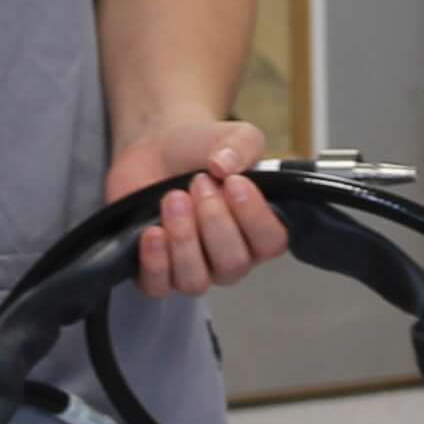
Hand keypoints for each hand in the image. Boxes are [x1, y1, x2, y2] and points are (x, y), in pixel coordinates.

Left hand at [104, 118, 281, 296]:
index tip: (234, 183)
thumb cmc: (202, 150)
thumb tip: (226, 165)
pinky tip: (152, 232)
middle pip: (233, 263)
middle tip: (199, 182)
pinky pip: (158, 286)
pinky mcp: (156, 272)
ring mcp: (194, 269)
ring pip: (196, 280)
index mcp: (258, 230)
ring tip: (173, 199)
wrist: (157, 148)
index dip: (254, 217)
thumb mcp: (234, 137)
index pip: (271, 243)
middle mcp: (229, 257)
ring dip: (184, 239)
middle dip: (214, 220)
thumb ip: (242, 146)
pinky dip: (155, 261)